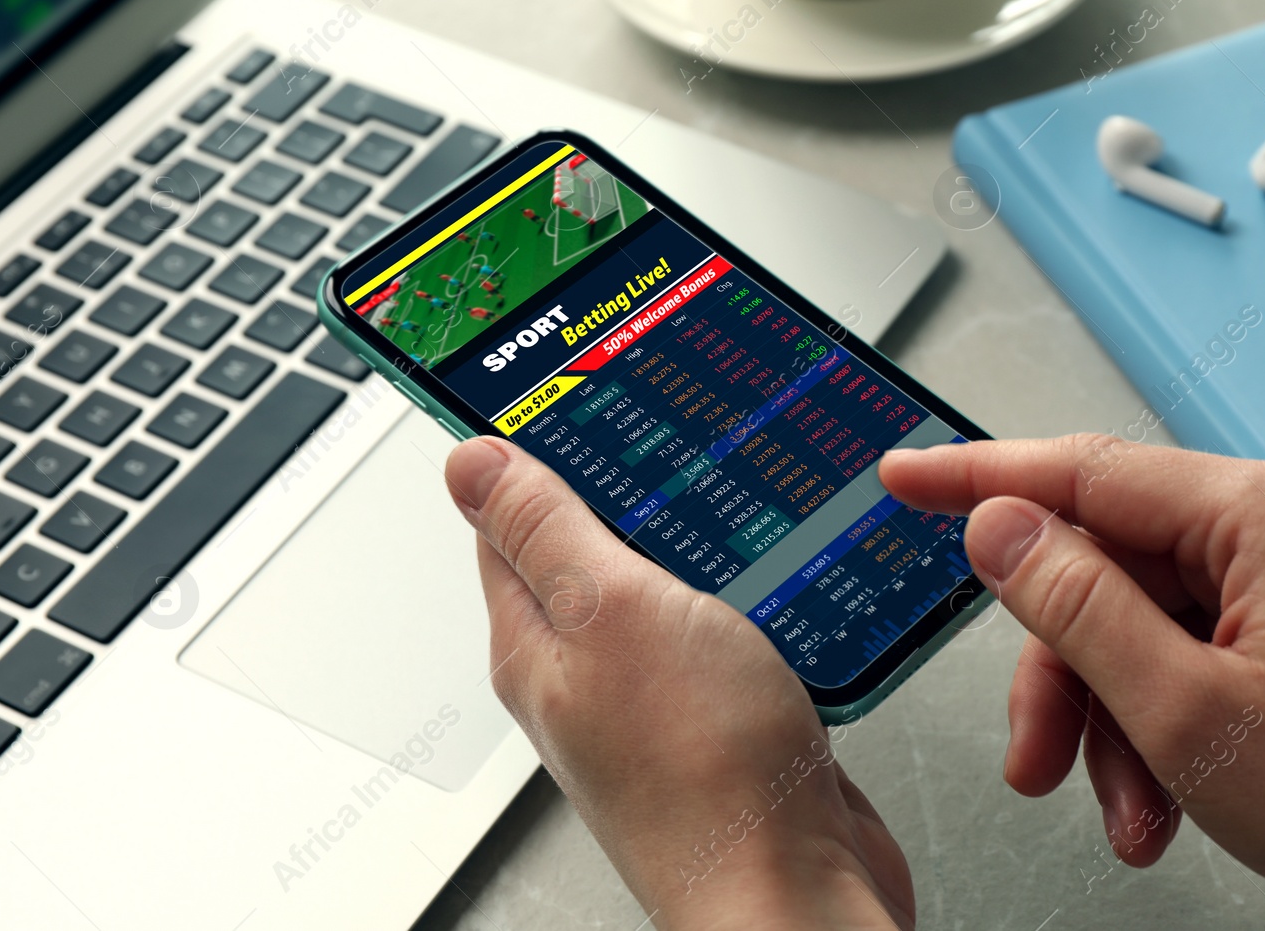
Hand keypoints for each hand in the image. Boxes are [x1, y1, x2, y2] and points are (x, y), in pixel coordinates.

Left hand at [446, 436, 913, 930]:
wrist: (795, 891)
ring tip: (727, 478)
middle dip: (627, 482)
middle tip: (666, 419)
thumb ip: (546, 531)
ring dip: (696, 534)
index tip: (563, 384)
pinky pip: (726, 625)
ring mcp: (660, 692)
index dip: (529, 448)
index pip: (506, 519)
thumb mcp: (612, 610)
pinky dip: (747, 586)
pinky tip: (777, 562)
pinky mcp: (727, 711)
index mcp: (537, 640)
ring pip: (666, 583)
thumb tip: (469, 461)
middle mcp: (589, 668)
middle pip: (591, 545)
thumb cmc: (703, 772)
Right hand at [880, 436, 1264, 930]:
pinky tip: (1167, 797)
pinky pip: (1204, 638)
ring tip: (1126, 810)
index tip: (905, 475)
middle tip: (1037, 758)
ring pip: (1152, 614)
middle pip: (1112, 564)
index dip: (977, 477)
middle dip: (1065, 670)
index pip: (1084, 469)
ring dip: (1117, 714)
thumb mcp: (1187, 716)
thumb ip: (1076, 606)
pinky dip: (1170, 714)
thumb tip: (999, 527)